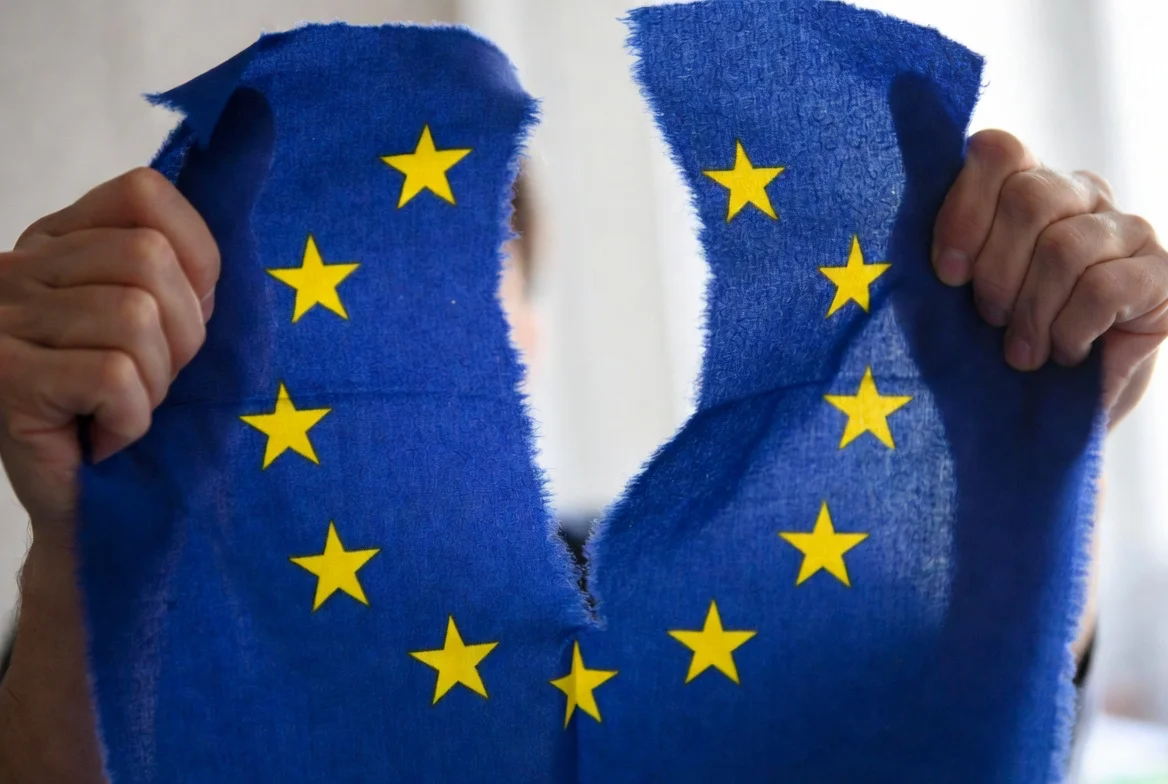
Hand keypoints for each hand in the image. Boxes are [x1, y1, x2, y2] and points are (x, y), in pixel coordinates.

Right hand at [0, 168, 217, 782]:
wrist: (103, 516)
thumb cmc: (152, 416)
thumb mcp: (188, 316)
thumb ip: (204, 238)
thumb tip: (257, 121)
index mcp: (66, 241)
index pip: (150, 195)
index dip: (201, 263)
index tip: (195, 319)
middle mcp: (21, 267)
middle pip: (152, 261)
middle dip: (185, 337)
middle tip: (155, 382)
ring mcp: (2, 322)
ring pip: (138, 319)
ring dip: (159, 384)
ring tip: (127, 412)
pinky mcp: (2, 381)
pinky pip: (115, 377)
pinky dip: (132, 419)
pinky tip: (103, 437)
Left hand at [932, 129, 1167, 426]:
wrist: (1032, 425)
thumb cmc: (979, 350)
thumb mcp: (942, 293)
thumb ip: (937, 238)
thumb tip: (912, 152)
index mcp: (1024, 185)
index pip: (997, 150)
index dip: (965, 212)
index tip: (947, 275)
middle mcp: (1082, 195)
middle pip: (1031, 198)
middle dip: (998, 274)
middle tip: (989, 320)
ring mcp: (1128, 231)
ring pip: (1067, 247)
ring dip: (1032, 314)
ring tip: (1022, 352)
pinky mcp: (1163, 277)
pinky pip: (1107, 286)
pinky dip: (1071, 331)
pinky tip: (1065, 354)